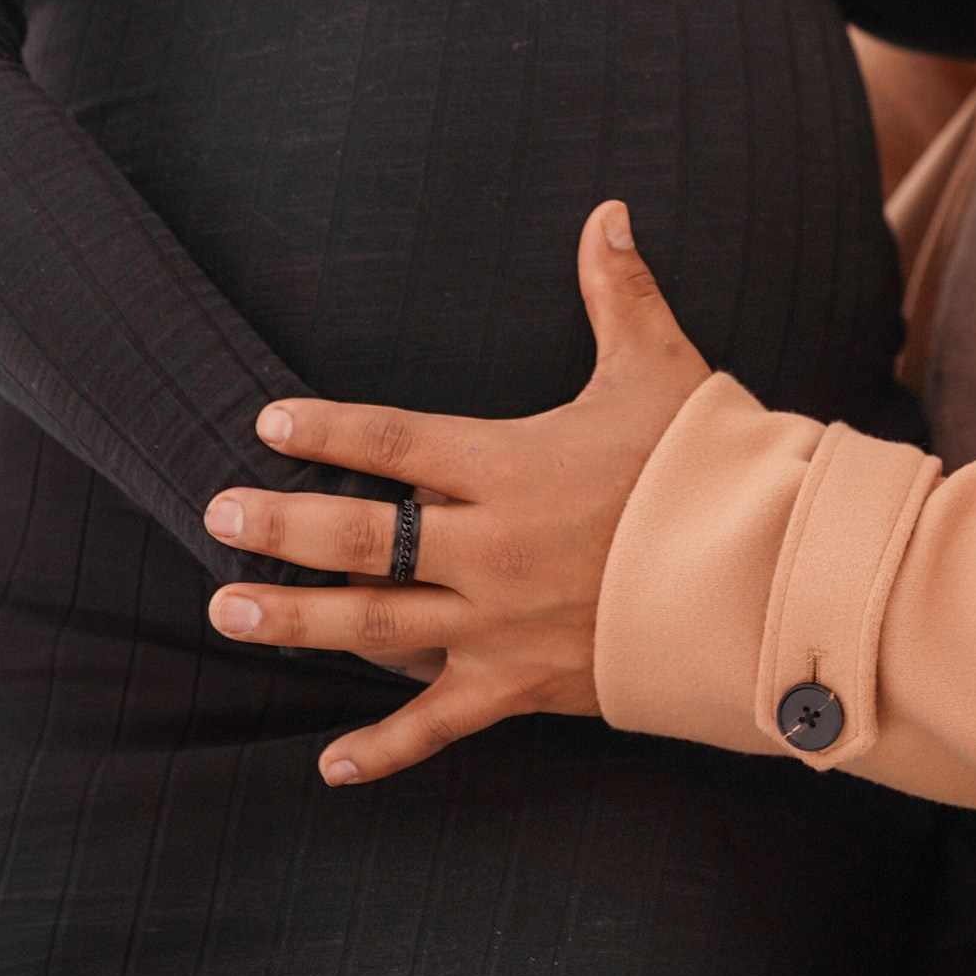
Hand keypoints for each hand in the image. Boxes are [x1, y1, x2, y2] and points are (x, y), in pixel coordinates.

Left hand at [201, 201, 709, 783]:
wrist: (758, 576)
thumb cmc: (705, 466)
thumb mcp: (660, 367)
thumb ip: (619, 291)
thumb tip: (606, 210)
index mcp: (511, 464)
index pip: (395, 440)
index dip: (328, 428)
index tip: (268, 422)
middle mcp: (490, 548)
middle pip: (363, 537)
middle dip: (281, 527)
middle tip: (216, 517)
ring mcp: (499, 624)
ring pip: (375, 627)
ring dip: (296, 620)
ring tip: (226, 611)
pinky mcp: (522, 685)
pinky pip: (438, 724)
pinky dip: (384, 748)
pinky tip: (330, 765)